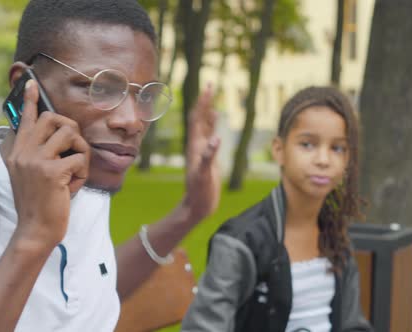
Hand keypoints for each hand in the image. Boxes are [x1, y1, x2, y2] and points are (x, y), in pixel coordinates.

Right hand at [5, 80, 89, 247]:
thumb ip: (36, 154)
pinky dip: (82, 174)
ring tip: (74, 172)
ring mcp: (35, 161)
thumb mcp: (29, 175)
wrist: (35, 230)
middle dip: (71, 129)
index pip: (25, 119)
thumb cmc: (38, 204)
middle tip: (73, 148)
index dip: (31, 100)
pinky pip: (79, 159)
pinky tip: (72, 188)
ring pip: (70, 134)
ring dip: (80, 152)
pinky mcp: (51, 172)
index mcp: (17, 152)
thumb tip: (57, 134)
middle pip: (53, 118)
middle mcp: (23, 152)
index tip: (32, 83)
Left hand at [183, 84, 220, 222]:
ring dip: (207, 110)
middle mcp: (197, 145)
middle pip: (199, 118)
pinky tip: (216, 118)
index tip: (207, 86)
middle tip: (210, 84)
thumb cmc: (199, 191)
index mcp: (195, 146)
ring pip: (204, 125)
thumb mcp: (203, 174)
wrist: (197, 205)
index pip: (197, 119)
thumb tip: (216, 139)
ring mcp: (202, 150)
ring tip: (211, 96)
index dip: (202, 102)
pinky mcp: (208, 156)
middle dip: (204, 101)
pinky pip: (210, 135)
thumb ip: (208, 157)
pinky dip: (213, 124)